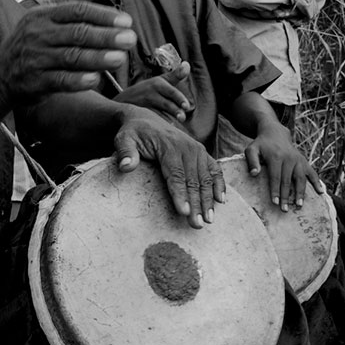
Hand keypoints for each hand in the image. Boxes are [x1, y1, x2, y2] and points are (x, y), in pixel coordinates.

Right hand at [0, 0, 134, 103]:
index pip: (76, 11)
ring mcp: (35, 58)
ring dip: (97, 58)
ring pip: (71, 57)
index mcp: (43, 15)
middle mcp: (38, 35)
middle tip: (130, 39)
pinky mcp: (34, 81)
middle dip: (105, 36)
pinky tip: (95, 79)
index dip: (103, 15)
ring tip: (120, 58)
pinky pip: (59, 80)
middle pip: (77, 33)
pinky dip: (77, 80)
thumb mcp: (43, 17)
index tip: (126, 21)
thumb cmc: (28, 43)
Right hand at [114, 62, 192, 121]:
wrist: (124, 98)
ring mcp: (143, 104)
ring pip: (157, 112)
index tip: (186, 106)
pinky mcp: (138, 112)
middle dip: (174, 110)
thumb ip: (175, 75)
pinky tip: (161, 126)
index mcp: (158, 84)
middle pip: (165, 103)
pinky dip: (155, 122)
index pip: (171, 92)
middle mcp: (150, 93)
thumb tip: (187, 64)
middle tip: (182, 117)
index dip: (179, 99)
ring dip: (166, 118)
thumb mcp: (160, 80)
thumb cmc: (148, 89)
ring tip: (174, 124)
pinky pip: (148, 118)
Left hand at [114, 108, 224, 227]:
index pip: (175, 174)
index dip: (180, 194)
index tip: (184, 212)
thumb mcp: (124, 139)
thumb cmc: (133, 133)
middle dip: (197, 203)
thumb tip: (126, 166)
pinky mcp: (201, 153)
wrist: (145, 120)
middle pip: (193, 180)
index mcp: (169, 147)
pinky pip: (214, 169)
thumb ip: (125, 152)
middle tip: (197, 224)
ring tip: (208, 220)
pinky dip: (219, 184)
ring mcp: (197, 150)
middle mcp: (187, 148)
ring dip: (208, 199)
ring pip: (205, 178)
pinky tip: (221, 201)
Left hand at [244, 125, 324, 210]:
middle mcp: (289, 159)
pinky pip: (312, 173)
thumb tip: (254, 174)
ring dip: (301, 193)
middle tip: (284, 209)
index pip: (276, 177)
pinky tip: (321, 192)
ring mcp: (298, 160)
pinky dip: (317, 182)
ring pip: (301, 179)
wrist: (275, 134)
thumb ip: (251, 161)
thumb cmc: (261, 145)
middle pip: (288, 180)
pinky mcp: (304, 162)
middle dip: (286, 196)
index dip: (275, 190)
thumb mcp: (251, 149)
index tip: (274, 202)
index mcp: (276, 157)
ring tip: (299, 205)